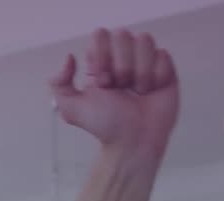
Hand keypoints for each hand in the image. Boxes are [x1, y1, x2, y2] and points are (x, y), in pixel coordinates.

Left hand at [51, 29, 179, 151]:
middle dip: (121, 65)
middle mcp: (122, 57)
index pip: (101, 35)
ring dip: (140, 70)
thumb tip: (70, 57)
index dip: (102, 56)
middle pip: (122, 34)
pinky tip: (152, 91)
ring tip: (138, 91)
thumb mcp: (71, 109)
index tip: (103, 83)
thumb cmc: (106, 126)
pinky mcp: (165, 69)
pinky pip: (162, 55)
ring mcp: (144, 62)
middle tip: (121, 88)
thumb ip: (58, 83)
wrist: (134, 142)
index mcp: (100, 60)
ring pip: (144, 40)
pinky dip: (157, 76)